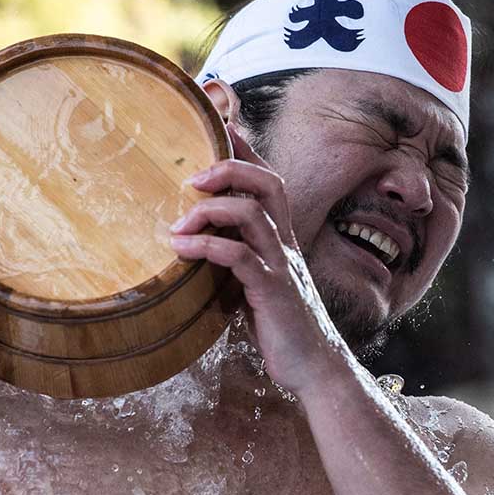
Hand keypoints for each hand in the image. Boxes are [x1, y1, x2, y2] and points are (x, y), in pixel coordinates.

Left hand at [169, 124, 351, 395]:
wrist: (315, 368)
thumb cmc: (282, 328)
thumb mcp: (257, 286)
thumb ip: (238, 262)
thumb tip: (201, 249)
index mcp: (282, 241)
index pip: (269, 182)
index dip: (247, 151)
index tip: (222, 126)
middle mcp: (286, 245)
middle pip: (269, 184)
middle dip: (231, 168)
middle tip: (193, 177)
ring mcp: (282, 267)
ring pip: (253, 214)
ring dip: (210, 210)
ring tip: (177, 225)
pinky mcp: (274, 292)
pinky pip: (241, 257)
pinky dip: (209, 247)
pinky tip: (183, 250)